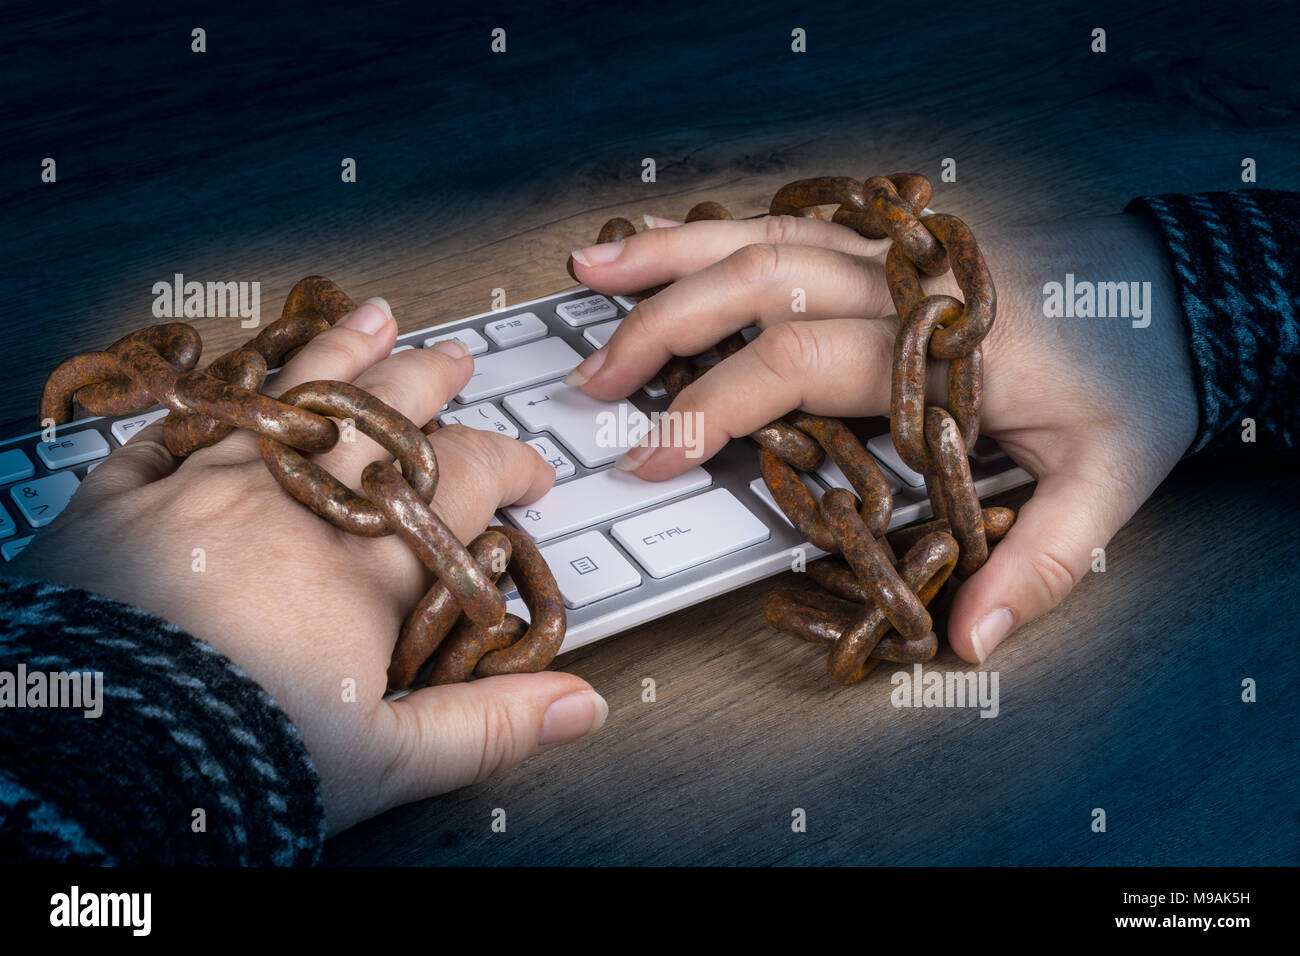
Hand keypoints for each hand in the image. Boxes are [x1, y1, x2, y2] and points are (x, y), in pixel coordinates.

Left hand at [13, 300, 607, 834]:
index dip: (510, 468)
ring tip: (372, 320)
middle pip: (381, 415)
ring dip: (338, 355)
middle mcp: (291, 506)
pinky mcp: (116, 501)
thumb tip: (581, 705)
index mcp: (364, 565)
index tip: (530, 478)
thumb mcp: (389, 760)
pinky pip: (175, 427)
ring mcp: (201, 490)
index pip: (463, 481)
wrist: (87, 764)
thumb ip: (491, 725)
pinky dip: (214, 403)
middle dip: (430, 382)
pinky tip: (230, 383)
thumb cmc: (239, 762)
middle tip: (454, 362)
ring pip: (288, 398)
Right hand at [566, 211, 1198, 661]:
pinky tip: (665, 244)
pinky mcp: (887, 245)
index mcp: (947, 348)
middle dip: (666, 331)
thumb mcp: (1109, 481)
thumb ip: (1040, 561)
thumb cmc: (1137, 384)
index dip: (716, 408)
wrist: (1176, 294)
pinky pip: (789, 223)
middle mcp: (907, 287)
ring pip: (764, 237)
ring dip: (671, 258)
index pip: (801, 364)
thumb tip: (969, 641)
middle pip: (761, 286)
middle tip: (598, 384)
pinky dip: (718, 231)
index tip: (653, 455)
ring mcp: (893, 255)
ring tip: (595, 275)